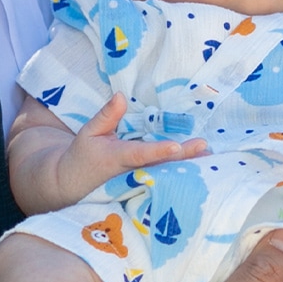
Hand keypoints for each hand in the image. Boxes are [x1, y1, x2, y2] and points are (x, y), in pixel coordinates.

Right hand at [44, 96, 204, 201]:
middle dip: (183, 157)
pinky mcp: (142, 185)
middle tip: (204, 147)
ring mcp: (138, 181)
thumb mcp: (88, 133)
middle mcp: (131, 172)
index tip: (176, 145)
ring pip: (165, 173)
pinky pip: (164, 177)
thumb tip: (120, 95)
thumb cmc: (84, 155)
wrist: (73, 185)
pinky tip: (201, 164)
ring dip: (187, 165)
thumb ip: (107, 116)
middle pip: (160, 165)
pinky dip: (181, 172)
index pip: (140, 154)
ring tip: (209, 155)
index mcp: (117, 158)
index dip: (158, 150)